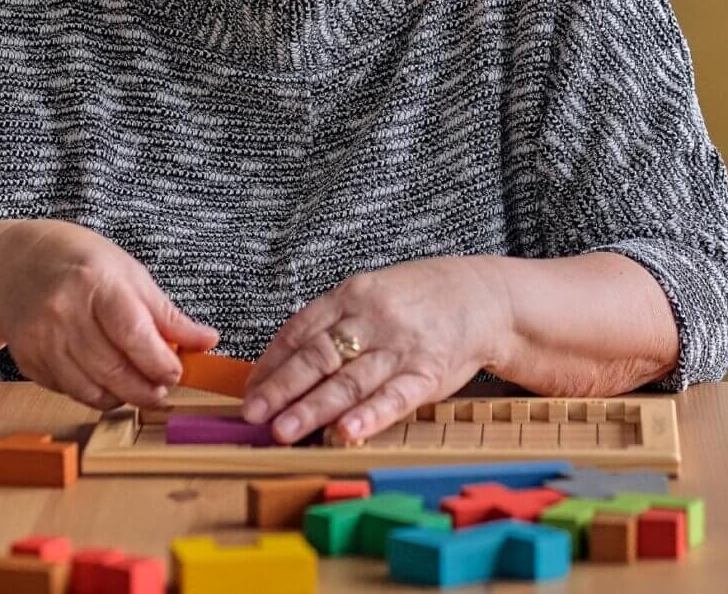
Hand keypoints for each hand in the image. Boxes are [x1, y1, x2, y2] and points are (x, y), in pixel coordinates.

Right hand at [0, 219, 218, 409]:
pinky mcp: (28, 362)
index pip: (133, 334)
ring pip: (91, 390)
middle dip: (145, 389)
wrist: (13, 265)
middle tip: (163, 390)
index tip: (176, 373)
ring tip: (139, 388)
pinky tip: (107, 382)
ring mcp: (41, 340)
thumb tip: (207, 341)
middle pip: (113, 370)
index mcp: (94, 282)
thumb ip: (165, 313)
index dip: (159, 362)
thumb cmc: (79, 262)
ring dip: (123, 397)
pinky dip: (95, 394)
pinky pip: (71, 392)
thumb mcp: (128, 272)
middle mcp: (63, 312)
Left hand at [241, 257, 509, 443]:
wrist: (479, 296)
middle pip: (318, 355)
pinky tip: (346, 431)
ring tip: (283, 431)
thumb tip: (282, 364)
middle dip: (282, 387)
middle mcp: (371, 318)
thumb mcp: (369, 295)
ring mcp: (399, 346)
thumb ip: (331, 324)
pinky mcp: (428, 372)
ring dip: (313, 408)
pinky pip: (394, 396)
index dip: (271, 363)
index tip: (248, 392)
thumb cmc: (414, 300)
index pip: (300, 330)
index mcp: (351, 295)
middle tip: (253, 415)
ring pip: (349, 379)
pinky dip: (368, 416)